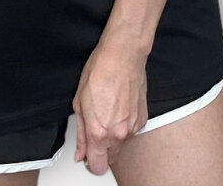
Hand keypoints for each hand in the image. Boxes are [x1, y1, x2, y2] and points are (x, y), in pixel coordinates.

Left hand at [72, 40, 148, 175]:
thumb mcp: (80, 102)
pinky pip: (131, 131)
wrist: (123, 56)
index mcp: (99, 132)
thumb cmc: (100, 71)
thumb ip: (81, 134)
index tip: (87, 154)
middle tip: (95, 127)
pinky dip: (124, 125)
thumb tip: (80, 153)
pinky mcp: (142, 119)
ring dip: (113, 135)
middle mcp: (119, 134)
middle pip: (110, 158)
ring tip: (108, 111)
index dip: (90, 162)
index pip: (97, 167)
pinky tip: (119, 107)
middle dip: (101, 149)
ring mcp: (133, 128)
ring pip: (121, 145)